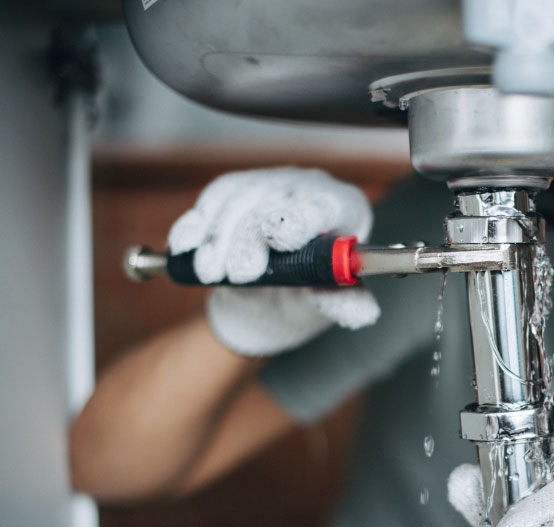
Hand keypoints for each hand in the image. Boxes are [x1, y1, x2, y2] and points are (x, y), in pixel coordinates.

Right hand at [167, 167, 379, 355]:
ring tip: (210, 271)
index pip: (324, 205)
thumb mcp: (326, 305)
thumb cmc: (307, 297)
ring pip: (239, 199)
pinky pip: (215, 198)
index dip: (300, 219)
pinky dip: (197, 223)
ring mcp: (272, 183)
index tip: (277, 239)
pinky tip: (187, 245)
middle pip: (274, 202)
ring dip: (219, 237)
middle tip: (237, 273)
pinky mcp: (238, 189)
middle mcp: (309, 187)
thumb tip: (361, 311)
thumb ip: (343, 304)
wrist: (268, 302)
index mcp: (344, 208)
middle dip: (250, 238)